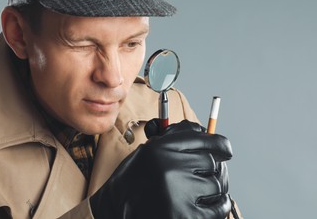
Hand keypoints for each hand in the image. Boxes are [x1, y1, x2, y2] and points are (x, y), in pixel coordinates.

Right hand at [89, 119, 232, 218]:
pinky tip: (207, 206)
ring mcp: (179, 193)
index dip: (220, 144)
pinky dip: (219, 206)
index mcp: (160, 149)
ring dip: (213, 189)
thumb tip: (205, 132)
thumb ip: (175, 140)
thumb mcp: (148, 152)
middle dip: (211, 169)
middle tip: (204, 176)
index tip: (225, 150)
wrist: (116, 212)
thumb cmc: (133, 183)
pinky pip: (220, 207)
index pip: (204, 139)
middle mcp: (170, 167)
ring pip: (217, 184)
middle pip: (212, 162)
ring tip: (199, 193)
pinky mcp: (186, 216)